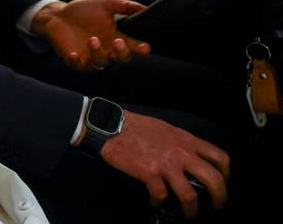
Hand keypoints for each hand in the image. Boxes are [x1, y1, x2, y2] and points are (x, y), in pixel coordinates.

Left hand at [30, 0, 149, 70]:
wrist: (58, 15)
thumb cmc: (84, 10)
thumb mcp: (106, 4)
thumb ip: (125, 6)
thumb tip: (145, 8)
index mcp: (116, 38)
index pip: (133, 47)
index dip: (140, 49)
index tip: (144, 47)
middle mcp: (106, 50)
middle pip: (121, 59)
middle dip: (122, 53)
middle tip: (118, 42)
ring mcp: (91, 57)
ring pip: (101, 64)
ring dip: (98, 53)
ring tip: (93, 39)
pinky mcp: (75, 60)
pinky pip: (78, 66)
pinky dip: (77, 62)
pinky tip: (75, 54)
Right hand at [98, 111, 229, 217]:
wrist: (113, 126)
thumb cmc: (137, 126)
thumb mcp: (166, 130)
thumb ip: (181, 144)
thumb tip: (189, 159)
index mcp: (187, 140)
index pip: (220, 157)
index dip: (226, 174)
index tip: (222, 182)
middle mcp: (181, 153)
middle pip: (214, 179)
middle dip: (220, 197)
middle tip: (217, 205)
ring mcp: (166, 164)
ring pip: (190, 195)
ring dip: (191, 209)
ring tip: (189, 214)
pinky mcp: (150, 173)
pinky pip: (161, 195)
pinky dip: (158, 201)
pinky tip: (155, 201)